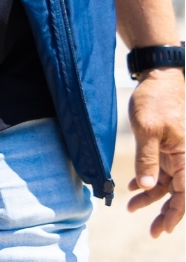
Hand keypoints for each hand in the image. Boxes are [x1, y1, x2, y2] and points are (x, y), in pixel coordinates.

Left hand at [127, 68, 184, 236]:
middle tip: (153, 231)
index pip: (185, 193)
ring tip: (131, 209)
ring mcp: (172, 155)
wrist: (156, 81)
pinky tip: (133, 190)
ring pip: (165, 185)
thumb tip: (147, 185)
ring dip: (151, 199)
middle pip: (178, 194)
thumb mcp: (148, 129)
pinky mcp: (162, 149)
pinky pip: (157, 172)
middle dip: (166, 213)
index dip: (175, 213)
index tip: (162, 229)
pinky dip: (146, 183)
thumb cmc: (155, 101)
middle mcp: (183, 159)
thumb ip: (147, 158)